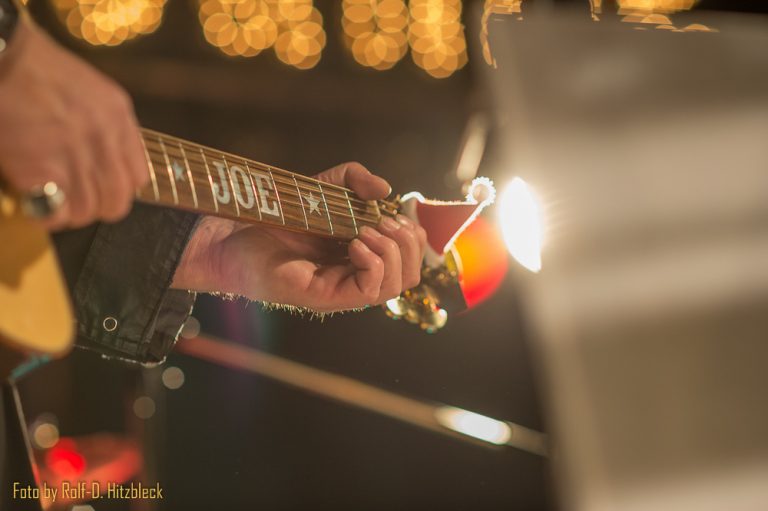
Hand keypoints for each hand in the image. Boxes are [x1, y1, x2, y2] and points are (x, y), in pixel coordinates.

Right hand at [0, 19, 146, 228]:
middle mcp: (103, 140)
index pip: (139, 177)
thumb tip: (110, 163)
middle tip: (77, 200)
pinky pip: (56, 214)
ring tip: (53, 200)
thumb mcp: (93, 92)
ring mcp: (73, 157)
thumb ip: (109, 127)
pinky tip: (35, 201)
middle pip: (117, 201)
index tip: (103, 187)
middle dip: (98, 208)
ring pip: (87, 211)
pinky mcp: (40, 170)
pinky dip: (46, 215)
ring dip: (69, 212)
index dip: (119, 188)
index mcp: (118, 118)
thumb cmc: (38, 72)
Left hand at [172, 162, 426, 312]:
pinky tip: (354, 242)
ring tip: (368, 231)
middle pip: (411, 276)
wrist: (232, 235)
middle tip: (385, 223)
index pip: (410, 259)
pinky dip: (373, 262)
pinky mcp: (326, 297)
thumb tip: (386, 189)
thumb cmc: (274, 215)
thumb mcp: (322, 186)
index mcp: (360, 256)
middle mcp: (354, 276)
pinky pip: (369, 290)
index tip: (395, 213)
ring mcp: (342, 289)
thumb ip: (354, 180)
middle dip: (409, 244)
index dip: (414, 236)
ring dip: (393, 252)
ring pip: (397, 285)